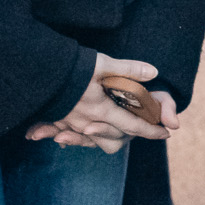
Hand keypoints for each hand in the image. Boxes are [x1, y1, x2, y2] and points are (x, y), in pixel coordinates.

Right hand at [26, 53, 171, 152]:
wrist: (39, 70)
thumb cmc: (73, 67)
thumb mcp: (104, 64)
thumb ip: (129, 70)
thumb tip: (153, 73)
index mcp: (102, 110)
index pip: (132, 125)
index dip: (150, 130)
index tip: (165, 133)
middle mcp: (87, 122)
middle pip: (114, 139)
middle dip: (130, 136)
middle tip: (143, 128)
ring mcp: (71, 123)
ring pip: (94, 140)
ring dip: (105, 137)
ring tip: (116, 130)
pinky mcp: (58, 120)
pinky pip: (72, 135)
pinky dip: (76, 137)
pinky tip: (79, 133)